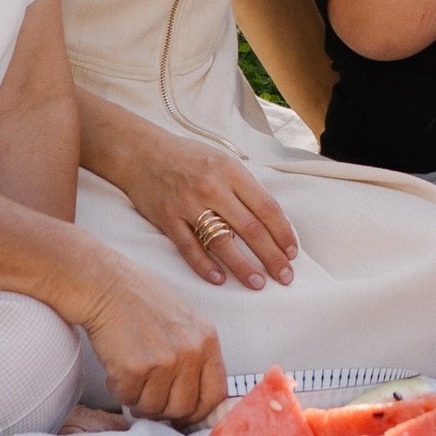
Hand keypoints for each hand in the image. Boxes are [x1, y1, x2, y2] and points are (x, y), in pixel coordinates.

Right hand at [76, 262, 226, 424]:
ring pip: (154, 408)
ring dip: (138, 399)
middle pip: (184, 408)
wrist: (105, 284)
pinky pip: (128, 398)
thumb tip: (194, 396)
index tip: (182, 412)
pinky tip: (116, 368)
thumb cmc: (140, 300)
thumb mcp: (184, 320)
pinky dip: (119, 389)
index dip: (197, 410)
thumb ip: (195, 353)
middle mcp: (190, 352)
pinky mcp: (134, 369)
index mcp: (206, 339)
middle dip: (163, 408)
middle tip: (147, 393)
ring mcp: (163, 362)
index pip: (215, 394)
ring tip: (130, 374)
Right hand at [91, 107, 296, 288]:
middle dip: (272, 256)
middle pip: (250, 228)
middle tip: (285, 277)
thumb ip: (244, 188)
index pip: (267, 208)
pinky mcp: (167, 219)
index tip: (292, 252)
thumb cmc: (189, 158)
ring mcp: (189, 204)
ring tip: (258, 283)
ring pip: (223, 242)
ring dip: (243, 267)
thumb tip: (272, 222)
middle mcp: (212, 187)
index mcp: (232, 171)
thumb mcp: (223, 162)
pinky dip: (205, 266)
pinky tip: (219, 280)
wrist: (142, 152)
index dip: (283, 233)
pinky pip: (189, 247)